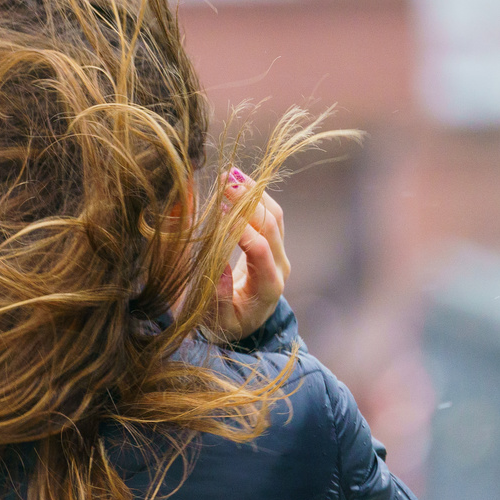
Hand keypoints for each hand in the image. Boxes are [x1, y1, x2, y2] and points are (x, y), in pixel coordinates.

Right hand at [210, 169, 289, 343]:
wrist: (248, 325)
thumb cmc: (228, 324)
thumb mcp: (219, 321)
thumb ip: (218, 298)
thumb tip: (219, 266)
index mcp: (267, 287)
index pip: (259, 250)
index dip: (240, 228)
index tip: (218, 211)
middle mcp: (280, 267)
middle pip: (270, 226)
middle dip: (247, 201)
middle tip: (223, 182)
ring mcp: (281, 253)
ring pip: (275, 215)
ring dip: (254, 193)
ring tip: (230, 174)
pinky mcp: (276, 244)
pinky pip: (272, 214)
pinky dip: (256, 196)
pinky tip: (238, 181)